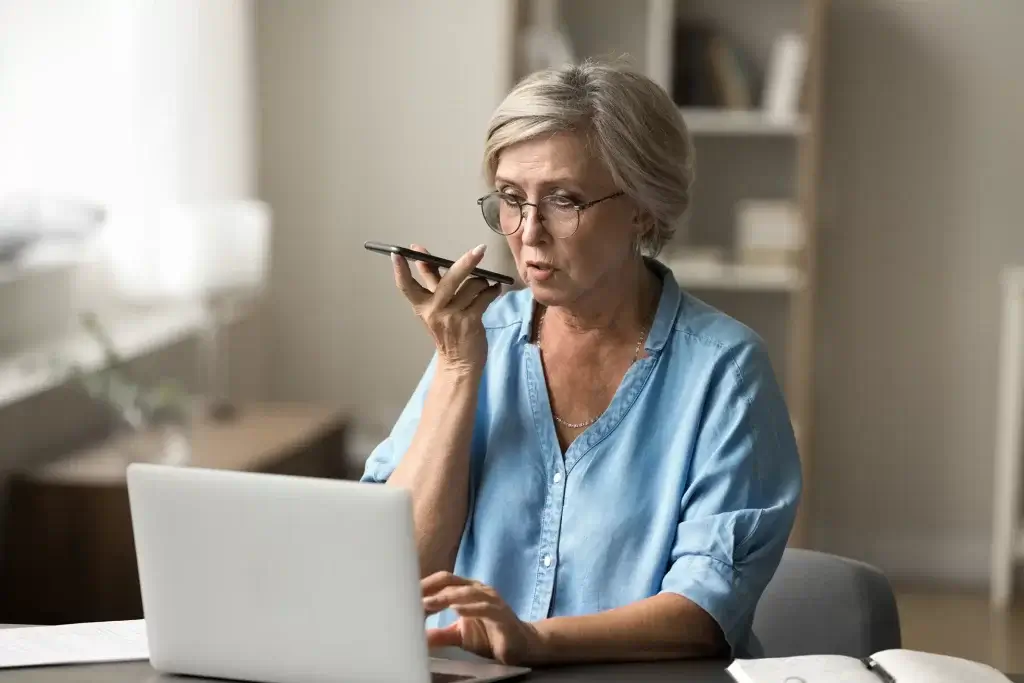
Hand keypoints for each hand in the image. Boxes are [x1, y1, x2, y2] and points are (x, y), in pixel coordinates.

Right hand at [393, 244, 501, 371]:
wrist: (459, 364)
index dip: (400, 270)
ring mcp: (452, 316)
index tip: (397, 253)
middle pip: (450, 279)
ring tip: (485, 283)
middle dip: (466, 262)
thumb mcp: (433, 309)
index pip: (406, 286)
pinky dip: (492, 291)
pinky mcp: (470, 322)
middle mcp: (435, 310)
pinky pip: (484, 297)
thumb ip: (430, 283)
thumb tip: (421, 259)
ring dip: (483, 281)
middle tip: (479, 249)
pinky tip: (494, 290)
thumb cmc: (447, 332)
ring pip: (472, 286)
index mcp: (422, 306)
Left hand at [422, 572, 540, 665]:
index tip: (404, 594)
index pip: (442, 581)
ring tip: (427, 603)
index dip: (424, 585)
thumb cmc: (489, 637)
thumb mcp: (459, 635)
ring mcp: (491, 600)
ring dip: (446, 597)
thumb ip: (440, 634)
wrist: (521, 646)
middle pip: (451, 581)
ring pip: (466, 592)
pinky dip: (470, 608)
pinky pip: (485, 608)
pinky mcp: (501, 615)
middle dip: (430, 587)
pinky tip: (456, 610)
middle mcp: (479, 590)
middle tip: (411, 595)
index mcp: (467, 590)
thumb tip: (417, 637)